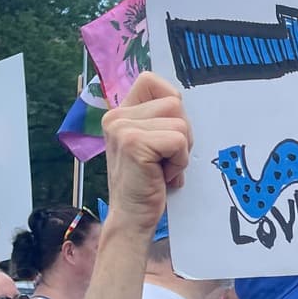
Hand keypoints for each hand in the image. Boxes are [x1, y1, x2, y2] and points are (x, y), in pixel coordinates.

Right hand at [102, 71, 192, 233]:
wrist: (132, 218)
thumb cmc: (148, 183)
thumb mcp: (152, 144)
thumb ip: (159, 119)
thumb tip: (179, 98)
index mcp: (119, 113)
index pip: (151, 80)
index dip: (170, 102)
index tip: (167, 132)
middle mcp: (116, 117)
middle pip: (174, 103)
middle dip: (181, 134)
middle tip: (164, 159)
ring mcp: (122, 129)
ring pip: (180, 124)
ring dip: (180, 152)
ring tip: (162, 169)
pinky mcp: (134, 144)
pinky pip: (178, 141)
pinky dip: (179, 162)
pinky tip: (163, 176)